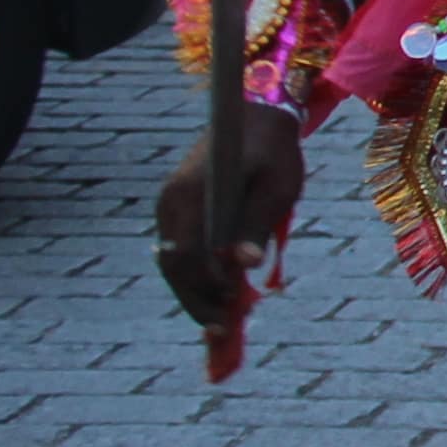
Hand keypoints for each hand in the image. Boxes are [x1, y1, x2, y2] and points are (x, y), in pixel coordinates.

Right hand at [156, 100, 307, 334]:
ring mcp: (170, 205)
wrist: (258, 115)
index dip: (203, 289)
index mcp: (190, 194)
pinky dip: (196, 274)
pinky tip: (220, 293)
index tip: (226, 314)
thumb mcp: (276, 186)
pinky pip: (181, 248)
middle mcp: (170, 201)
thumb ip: (257, 223)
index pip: (185, 255)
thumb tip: (244, 264)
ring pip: (172, 260)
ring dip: (194, 291)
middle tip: (222, 331)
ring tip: (223, 319)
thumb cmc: (273, 150)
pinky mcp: (178, 208)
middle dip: (195, 300)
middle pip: (172, 264)